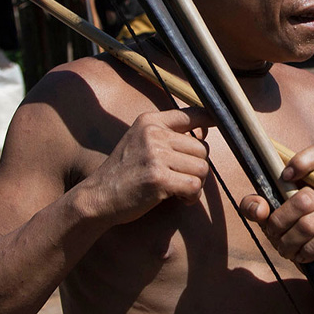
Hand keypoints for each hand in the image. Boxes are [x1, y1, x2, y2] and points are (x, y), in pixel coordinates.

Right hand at [79, 108, 213, 224]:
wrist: (97, 197)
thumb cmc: (123, 173)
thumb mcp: (139, 141)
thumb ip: (167, 133)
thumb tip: (206, 128)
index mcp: (149, 121)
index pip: (191, 114)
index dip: (211, 119)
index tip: (216, 127)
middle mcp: (153, 134)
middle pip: (202, 148)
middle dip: (198, 168)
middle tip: (184, 180)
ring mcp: (155, 155)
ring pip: (202, 168)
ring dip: (196, 184)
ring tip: (181, 191)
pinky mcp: (159, 178)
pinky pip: (194, 185)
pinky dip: (192, 196)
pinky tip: (180, 200)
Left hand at [238, 144, 313, 264]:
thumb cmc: (287, 229)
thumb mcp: (265, 216)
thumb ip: (253, 206)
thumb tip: (259, 208)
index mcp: (312, 178)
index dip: (303, 161)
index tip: (284, 177)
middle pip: (305, 199)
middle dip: (280, 221)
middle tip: (273, 232)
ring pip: (309, 224)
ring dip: (289, 241)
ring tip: (285, 247)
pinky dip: (306, 251)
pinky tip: (302, 255)